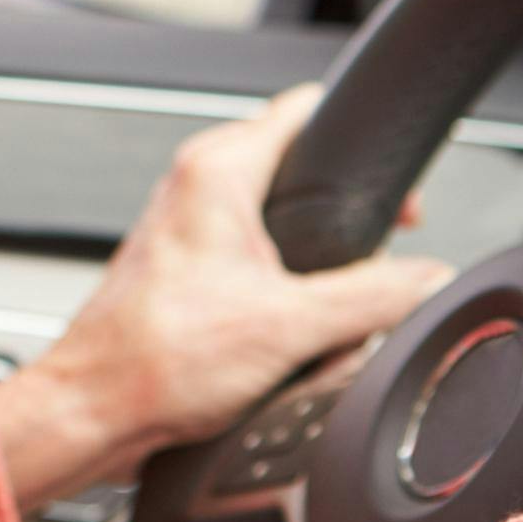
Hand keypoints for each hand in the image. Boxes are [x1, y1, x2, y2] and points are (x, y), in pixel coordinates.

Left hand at [0, 85, 456, 510]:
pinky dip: (281, 284)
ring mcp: (185, 226)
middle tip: (374, 250)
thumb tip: (428, 280)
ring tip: (327, 299)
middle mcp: (194, 186)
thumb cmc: (155, 361)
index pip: (304, 109)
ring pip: (275, 218)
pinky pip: (253, 257)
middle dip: (343, 212)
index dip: (361, 140)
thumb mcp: (292, 327)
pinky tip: (291, 326)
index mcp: (217, 171)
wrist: (94, 411)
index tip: (397, 185)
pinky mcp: (183, 268)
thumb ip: (374, 296)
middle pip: (298, 167)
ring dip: (311, 257)